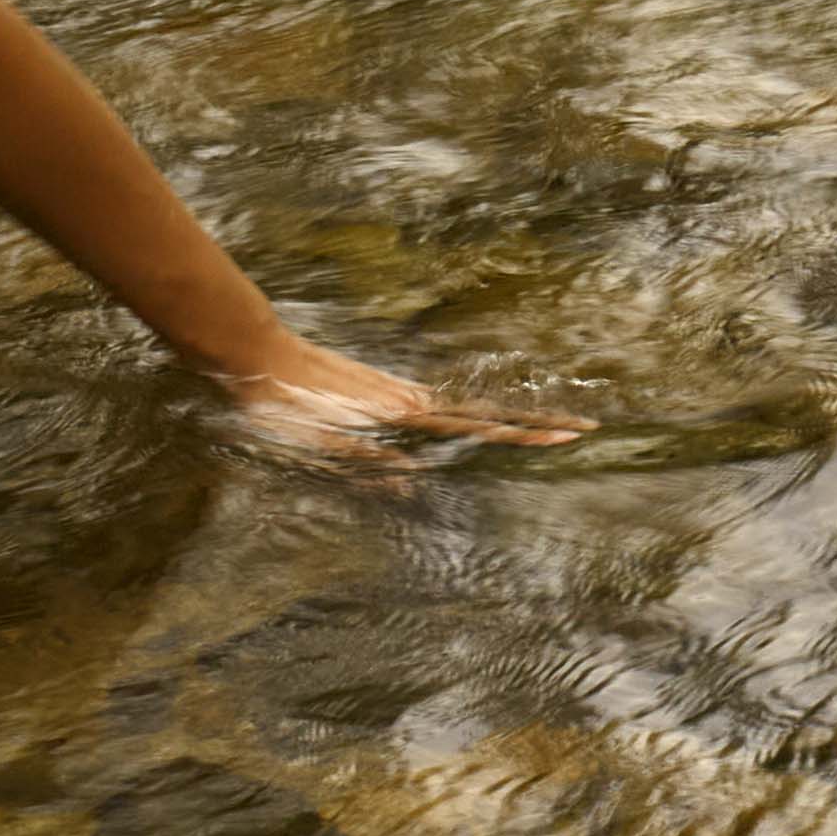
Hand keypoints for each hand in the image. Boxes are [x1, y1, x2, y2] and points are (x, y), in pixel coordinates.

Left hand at [211, 334, 573, 463]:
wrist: (257, 353)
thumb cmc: (283, 405)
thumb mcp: (317, 441)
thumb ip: (364, 460)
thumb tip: (411, 482)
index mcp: (404, 413)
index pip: (479, 425)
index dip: (525, 431)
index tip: (569, 432)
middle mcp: (409, 398)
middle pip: (486, 412)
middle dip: (532, 422)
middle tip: (578, 428)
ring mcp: (397, 389)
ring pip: (464, 406)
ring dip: (505, 416)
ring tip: (540, 427)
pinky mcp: (380, 386)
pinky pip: (437, 403)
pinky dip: (468, 412)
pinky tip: (468, 420)